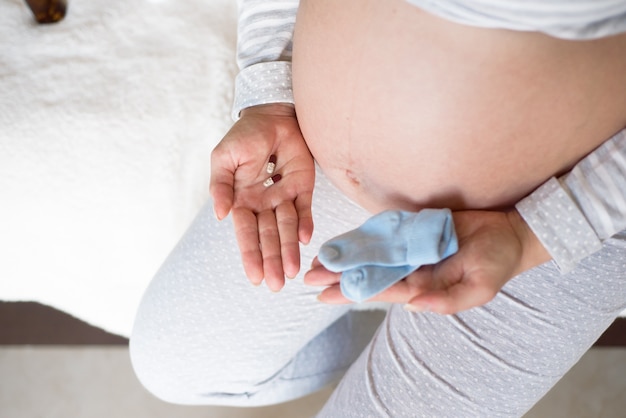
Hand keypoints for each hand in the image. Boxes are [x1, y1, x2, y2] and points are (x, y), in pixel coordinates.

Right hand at [210, 104, 314, 290]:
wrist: (271, 114)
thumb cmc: (244, 136)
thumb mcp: (224, 159)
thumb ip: (220, 186)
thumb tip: (220, 215)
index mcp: (242, 199)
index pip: (246, 232)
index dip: (250, 254)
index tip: (254, 277)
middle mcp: (263, 203)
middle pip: (268, 236)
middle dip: (271, 260)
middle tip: (276, 285)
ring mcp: (284, 196)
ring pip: (287, 228)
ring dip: (289, 249)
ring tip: (291, 272)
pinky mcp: (303, 186)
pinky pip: (305, 209)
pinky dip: (305, 224)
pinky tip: (306, 239)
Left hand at [304, 210, 550, 313]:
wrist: (509, 232)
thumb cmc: (496, 263)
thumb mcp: (479, 288)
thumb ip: (447, 299)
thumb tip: (414, 305)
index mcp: (422, 285)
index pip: (381, 289)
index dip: (352, 291)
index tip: (324, 295)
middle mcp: (411, 268)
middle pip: (368, 273)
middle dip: (339, 277)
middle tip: (307, 278)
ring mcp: (410, 247)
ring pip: (371, 254)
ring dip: (345, 258)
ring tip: (317, 261)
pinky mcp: (413, 228)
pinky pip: (384, 233)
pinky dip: (363, 237)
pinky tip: (343, 241)